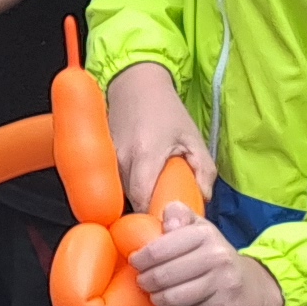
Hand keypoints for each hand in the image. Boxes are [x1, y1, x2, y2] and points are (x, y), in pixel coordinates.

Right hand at [106, 63, 216, 212]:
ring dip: (137, 199)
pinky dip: (127, 188)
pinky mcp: (102, 157)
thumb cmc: (167, 110)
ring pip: (120, 192)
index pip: (142, 200)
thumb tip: (203, 199)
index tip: (169, 222)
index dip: (154, 215)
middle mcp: (121, 159)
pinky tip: (141, 182)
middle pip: (130, 200)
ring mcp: (107, 158)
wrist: (135, 83)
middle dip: (147, 210)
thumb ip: (204, 170)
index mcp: (145, 155)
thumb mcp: (193, 137)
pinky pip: (114, 182)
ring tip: (155, 196)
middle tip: (166, 211)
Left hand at [130, 210, 285, 305]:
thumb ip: (180, 216)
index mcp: (204, 233)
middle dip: (145, 281)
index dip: (141, 258)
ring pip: (172, 297)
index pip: (159, 249)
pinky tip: (173, 304)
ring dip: (157, 298)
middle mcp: (216, 256)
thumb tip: (166, 218)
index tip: (136, 262)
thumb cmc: (215, 256)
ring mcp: (222, 283)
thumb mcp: (200, 229)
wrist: (252, 287)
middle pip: (163, 275)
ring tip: (155, 294)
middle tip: (143, 281)